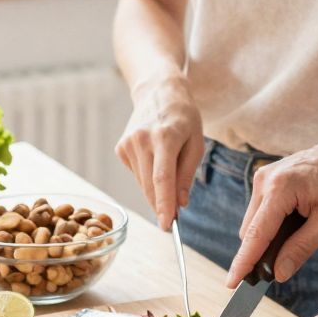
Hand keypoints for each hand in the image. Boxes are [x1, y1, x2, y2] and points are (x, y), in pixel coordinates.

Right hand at [115, 77, 203, 229]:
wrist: (158, 91)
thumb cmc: (184, 117)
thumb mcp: (197, 142)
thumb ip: (187, 174)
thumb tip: (180, 204)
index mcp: (165, 136)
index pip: (162, 178)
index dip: (164, 204)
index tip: (167, 225)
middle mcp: (141, 140)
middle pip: (150, 185)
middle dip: (162, 206)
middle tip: (174, 219)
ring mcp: (128, 144)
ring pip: (142, 183)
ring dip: (156, 191)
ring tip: (170, 173)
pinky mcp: (120, 148)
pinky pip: (137, 174)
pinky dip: (148, 176)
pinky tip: (155, 159)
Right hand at [227, 125, 317, 286]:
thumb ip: (301, 248)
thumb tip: (278, 273)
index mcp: (280, 188)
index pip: (255, 235)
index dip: (243, 263)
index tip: (230, 285)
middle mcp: (265, 179)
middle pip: (250, 231)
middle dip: (260, 253)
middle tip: (281, 271)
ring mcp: (265, 176)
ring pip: (255, 222)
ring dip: (268, 238)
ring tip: (301, 237)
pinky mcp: (270, 177)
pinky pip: (263, 210)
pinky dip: (273, 225)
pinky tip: (297, 225)